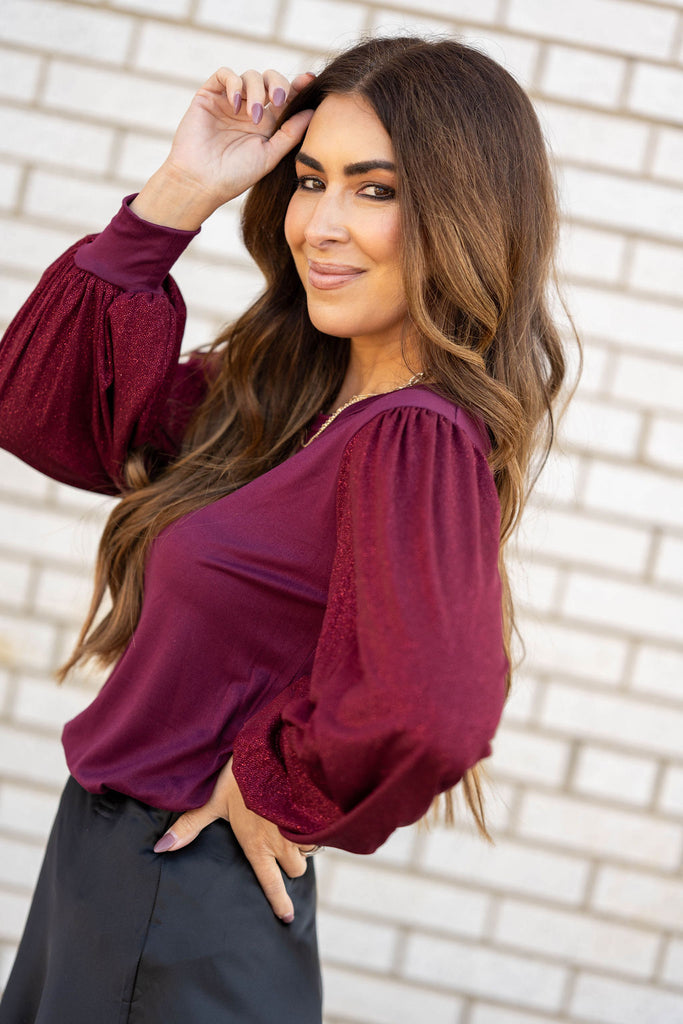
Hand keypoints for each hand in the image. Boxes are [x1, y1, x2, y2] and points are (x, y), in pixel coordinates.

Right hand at [132, 69, 314, 229]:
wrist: (202, 182)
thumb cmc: (235, 175)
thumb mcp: (270, 155)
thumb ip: (290, 133)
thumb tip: (313, 111)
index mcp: (267, 123)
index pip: (285, 97)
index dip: (298, 86)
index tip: (309, 82)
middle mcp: (249, 109)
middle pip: (270, 80)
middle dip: (278, 84)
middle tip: (278, 100)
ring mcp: (230, 101)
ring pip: (250, 76)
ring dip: (257, 91)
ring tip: (254, 116)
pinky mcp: (210, 95)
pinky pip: (225, 74)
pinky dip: (235, 83)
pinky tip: (237, 104)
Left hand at [153, 757, 315, 922]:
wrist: (272, 749)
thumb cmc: (240, 777)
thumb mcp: (212, 801)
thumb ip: (189, 826)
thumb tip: (161, 848)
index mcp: (257, 844)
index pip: (270, 883)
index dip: (279, 902)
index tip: (286, 918)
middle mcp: (282, 842)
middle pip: (296, 870)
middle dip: (290, 864)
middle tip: (279, 847)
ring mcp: (302, 828)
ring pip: (309, 851)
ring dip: (302, 845)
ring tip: (290, 828)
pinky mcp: (316, 813)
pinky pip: (320, 832)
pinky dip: (314, 828)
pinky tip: (305, 815)